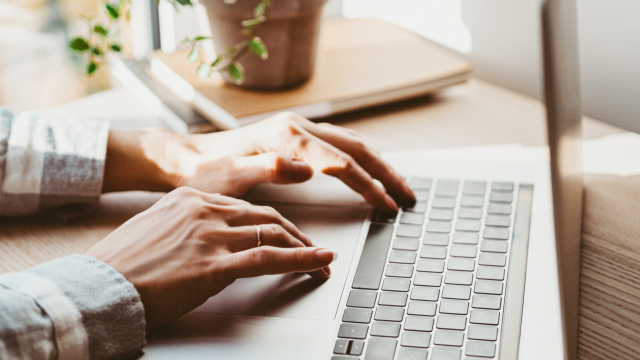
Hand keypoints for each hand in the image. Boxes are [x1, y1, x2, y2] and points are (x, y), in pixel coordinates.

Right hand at [86, 187, 335, 328]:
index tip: (287, 232)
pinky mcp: (214, 262)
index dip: (273, 222)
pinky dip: (302, 259)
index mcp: (189, 198)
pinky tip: (320, 263)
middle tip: (313, 247)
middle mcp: (204, 209)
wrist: (97, 287)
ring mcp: (210, 234)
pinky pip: (269, 257)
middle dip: (295, 232)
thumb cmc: (121, 266)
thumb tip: (211, 241)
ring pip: (273, 232)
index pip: (245, 206)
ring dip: (305, 248)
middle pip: (265, 216)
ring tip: (323, 260)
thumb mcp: (156, 232)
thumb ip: (187, 228)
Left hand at [103, 112, 414, 210]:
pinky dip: (361, 160)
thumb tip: (307, 169)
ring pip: (352, 144)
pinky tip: (368, 173)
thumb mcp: (231, 176)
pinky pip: (339, 146)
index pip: (340, 161)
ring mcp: (298, 131)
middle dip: (385, 173)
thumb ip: (269, 170)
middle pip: (356, 148)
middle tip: (407, 196)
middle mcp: (296, 128)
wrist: (186, 158)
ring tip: (398, 186)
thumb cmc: (206, 172)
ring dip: (378, 165)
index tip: (386, 204)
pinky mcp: (295, 139)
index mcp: (286, 137)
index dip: (367, 185)